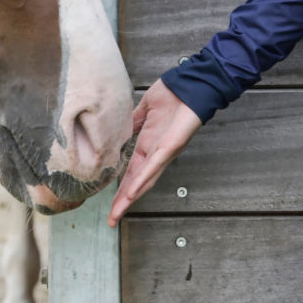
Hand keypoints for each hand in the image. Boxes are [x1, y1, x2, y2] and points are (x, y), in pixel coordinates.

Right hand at [108, 79, 201, 224]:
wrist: (190, 82)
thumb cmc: (173, 94)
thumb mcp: (146, 109)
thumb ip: (134, 122)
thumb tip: (120, 130)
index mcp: (149, 145)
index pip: (132, 172)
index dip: (121, 189)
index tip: (112, 204)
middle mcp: (157, 153)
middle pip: (137, 183)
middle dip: (124, 202)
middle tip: (111, 220)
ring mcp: (164, 151)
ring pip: (145, 180)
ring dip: (130, 197)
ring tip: (117, 213)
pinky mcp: (171, 145)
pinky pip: (154, 165)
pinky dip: (142, 179)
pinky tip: (131, 193)